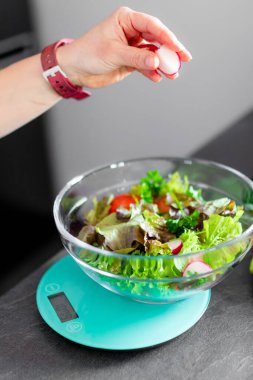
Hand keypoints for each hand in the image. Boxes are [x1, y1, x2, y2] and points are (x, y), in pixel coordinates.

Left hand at [57, 6, 191, 88]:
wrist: (76, 69)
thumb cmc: (88, 53)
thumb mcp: (114, 54)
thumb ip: (137, 57)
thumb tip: (157, 61)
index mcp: (126, 20)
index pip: (152, 26)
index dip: (168, 37)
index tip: (178, 48)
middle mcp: (131, 31)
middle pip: (157, 38)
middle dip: (169, 50)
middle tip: (182, 60)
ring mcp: (132, 46)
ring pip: (153, 53)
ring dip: (163, 64)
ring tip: (172, 73)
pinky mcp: (131, 60)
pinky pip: (146, 65)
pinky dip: (152, 72)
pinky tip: (158, 78)